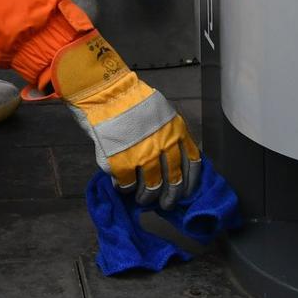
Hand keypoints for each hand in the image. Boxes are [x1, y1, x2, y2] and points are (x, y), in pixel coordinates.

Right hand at [53, 34, 198, 209]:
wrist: (104, 92)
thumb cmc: (131, 100)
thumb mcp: (163, 112)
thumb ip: (171, 134)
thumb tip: (174, 162)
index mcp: (177, 132)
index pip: (192, 165)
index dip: (189, 183)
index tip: (184, 193)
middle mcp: (164, 145)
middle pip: (173, 181)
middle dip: (170, 197)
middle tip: (165, 205)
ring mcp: (143, 155)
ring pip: (150, 188)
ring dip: (146, 197)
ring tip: (141, 198)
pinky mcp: (121, 162)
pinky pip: (127, 185)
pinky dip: (125, 189)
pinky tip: (122, 187)